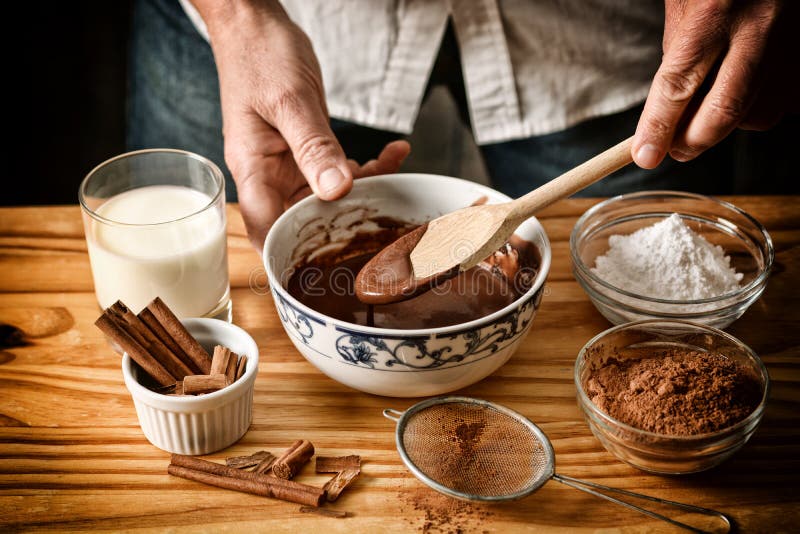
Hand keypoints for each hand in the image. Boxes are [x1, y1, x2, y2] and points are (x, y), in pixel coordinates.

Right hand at [196, 1, 409, 249]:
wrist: (255, 24)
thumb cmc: (259, 55)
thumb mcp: (291, 101)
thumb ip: (314, 147)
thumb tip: (337, 190)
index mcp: (252, 170)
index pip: (265, 229)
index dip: (292, 253)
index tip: (331, 261)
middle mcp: (268, 175)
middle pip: (303, 221)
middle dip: (344, 220)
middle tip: (382, 204)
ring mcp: (287, 166)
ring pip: (327, 199)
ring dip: (364, 189)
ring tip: (393, 166)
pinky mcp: (305, 153)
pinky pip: (337, 172)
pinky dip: (365, 167)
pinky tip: (390, 154)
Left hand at [632, 0, 789, 167]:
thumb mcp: (686, 1)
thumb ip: (678, 50)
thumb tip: (668, 105)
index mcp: (717, 9)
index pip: (679, 83)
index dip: (658, 126)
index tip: (646, 154)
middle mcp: (760, 27)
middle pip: (723, 111)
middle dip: (693, 141)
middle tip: (674, 148)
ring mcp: (792, 46)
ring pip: (756, 114)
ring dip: (726, 123)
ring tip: (710, 102)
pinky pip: (781, 104)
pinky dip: (757, 108)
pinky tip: (745, 86)